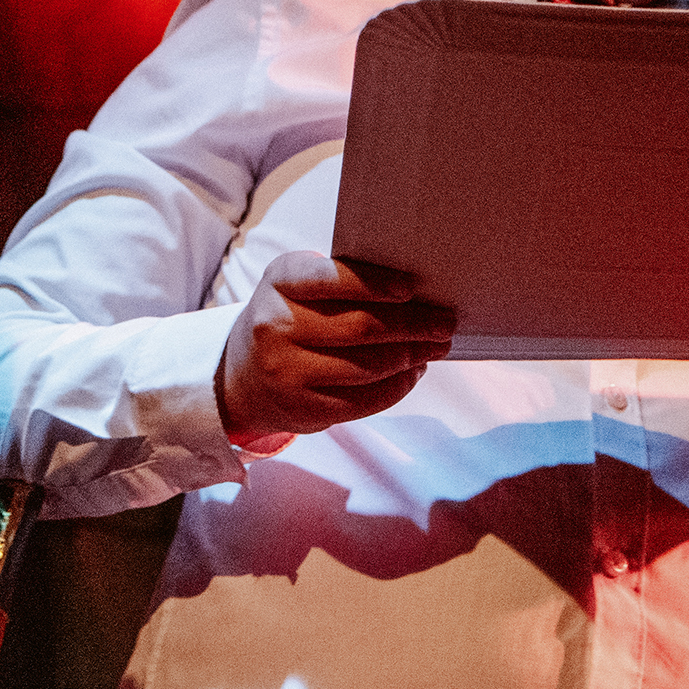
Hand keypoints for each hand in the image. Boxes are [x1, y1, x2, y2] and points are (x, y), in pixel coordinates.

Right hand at [217, 251, 455, 441]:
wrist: (243, 377)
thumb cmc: (289, 319)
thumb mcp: (298, 287)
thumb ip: (341, 281)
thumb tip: (415, 292)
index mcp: (280, 282)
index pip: (331, 279)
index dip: (374, 285)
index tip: (411, 288)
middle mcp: (277, 326)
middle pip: (361, 327)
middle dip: (414, 325)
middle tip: (445, 322)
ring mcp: (286, 372)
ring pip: (368, 366)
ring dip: (412, 356)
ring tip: (434, 347)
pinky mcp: (301, 409)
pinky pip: (363, 400)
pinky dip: (397, 386)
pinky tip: (412, 373)